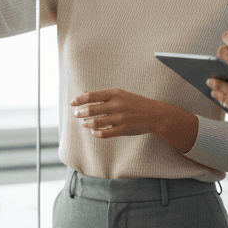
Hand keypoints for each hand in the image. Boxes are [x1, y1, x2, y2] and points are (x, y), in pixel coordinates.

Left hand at [71, 89, 197, 152]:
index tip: (73, 103)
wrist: (154, 114)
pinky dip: (96, 133)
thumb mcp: (120, 94)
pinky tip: (94, 131)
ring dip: (86, 123)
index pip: (91, 96)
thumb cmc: (135, 102)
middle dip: (80, 113)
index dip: (79, 100)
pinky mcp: (123, 129)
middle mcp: (117, 105)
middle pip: (91, 109)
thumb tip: (85, 94)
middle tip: (76, 114)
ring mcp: (120, 118)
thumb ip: (103, 95)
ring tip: (84, 123)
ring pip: (96, 122)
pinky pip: (104, 133)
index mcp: (115, 93)